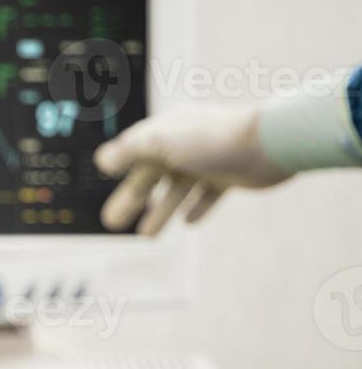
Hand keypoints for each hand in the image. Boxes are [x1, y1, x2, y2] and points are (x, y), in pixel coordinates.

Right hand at [95, 105, 291, 233]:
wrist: (267, 144)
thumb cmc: (210, 139)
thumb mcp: (158, 141)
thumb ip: (127, 150)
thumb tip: (102, 162)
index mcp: (165, 131)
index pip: (134, 149)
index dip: (118, 165)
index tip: (103, 177)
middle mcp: (184, 145)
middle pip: (150, 177)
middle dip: (131, 200)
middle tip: (111, 223)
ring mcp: (207, 161)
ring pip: (176, 191)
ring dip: (160, 213)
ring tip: (146, 236)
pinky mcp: (230, 175)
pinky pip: (208, 195)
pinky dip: (197, 209)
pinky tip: (189, 223)